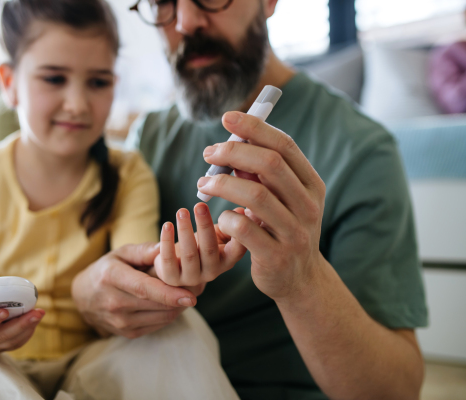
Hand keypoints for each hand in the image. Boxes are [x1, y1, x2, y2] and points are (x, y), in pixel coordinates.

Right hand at [0, 287, 44, 353]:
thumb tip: (0, 287)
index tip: (5, 311)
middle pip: (0, 336)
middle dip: (21, 324)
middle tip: (37, 312)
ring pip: (10, 342)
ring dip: (28, 328)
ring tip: (39, 314)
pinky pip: (15, 344)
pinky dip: (27, 333)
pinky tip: (34, 321)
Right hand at [71, 242, 197, 338]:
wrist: (83, 297)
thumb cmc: (106, 269)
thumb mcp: (120, 253)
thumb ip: (143, 251)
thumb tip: (165, 247)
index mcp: (111, 277)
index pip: (144, 289)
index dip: (169, 293)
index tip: (191, 295)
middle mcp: (114, 302)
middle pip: (157, 304)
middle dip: (182, 297)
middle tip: (199, 285)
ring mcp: (120, 321)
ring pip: (161, 316)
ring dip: (179, 306)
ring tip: (189, 291)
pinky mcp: (128, 333)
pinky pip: (158, 324)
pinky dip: (170, 313)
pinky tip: (174, 302)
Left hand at [154, 203, 246, 286]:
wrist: (177, 267)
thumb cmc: (200, 246)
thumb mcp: (218, 236)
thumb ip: (229, 224)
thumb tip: (243, 209)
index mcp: (227, 261)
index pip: (237, 249)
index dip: (238, 233)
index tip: (234, 213)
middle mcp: (212, 272)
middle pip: (209, 249)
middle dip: (204, 225)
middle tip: (200, 206)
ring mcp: (192, 277)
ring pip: (189, 254)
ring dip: (185, 230)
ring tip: (182, 211)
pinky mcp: (172, 278)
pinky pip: (169, 259)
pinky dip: (167, 241)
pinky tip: (167, 225)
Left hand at [197, 111, 326, 301]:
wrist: (298, 279)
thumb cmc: (282, 229)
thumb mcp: (281, 200)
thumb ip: (262, 176)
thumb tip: (231, 147)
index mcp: (312, 185)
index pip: (284, 146)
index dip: (254, 128)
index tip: (227, 118)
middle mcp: (309, 206)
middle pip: (269, 165)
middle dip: (233, 153)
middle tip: (208, 153)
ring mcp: (295, 233)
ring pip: (255, 196)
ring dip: (222, 184)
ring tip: (202, 184)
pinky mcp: (276, 256)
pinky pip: (244, 229)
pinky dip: (225, 218)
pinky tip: (219, 218)